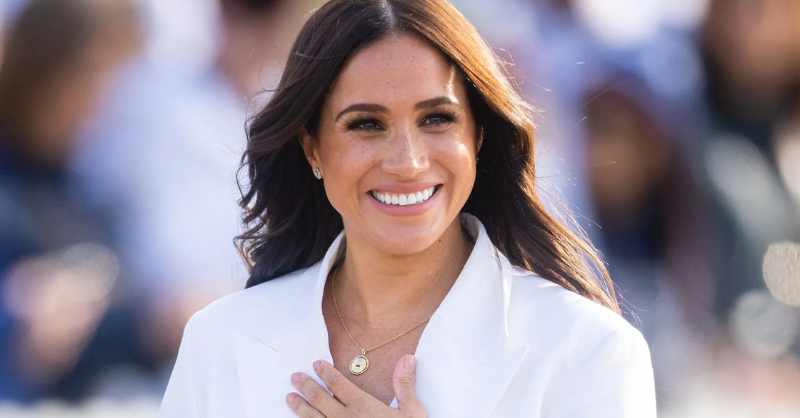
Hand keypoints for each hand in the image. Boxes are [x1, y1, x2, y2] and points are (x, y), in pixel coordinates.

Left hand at [286, 355, 426, 417]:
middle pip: (320, 399)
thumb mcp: (412, 412)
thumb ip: (405, 385)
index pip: (338, 384)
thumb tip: (407, 358)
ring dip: (299, 407)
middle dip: (306, 386)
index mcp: (363, 407)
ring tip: (289, 398)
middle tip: (295, 377)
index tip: (316, 364)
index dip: (325, 372)